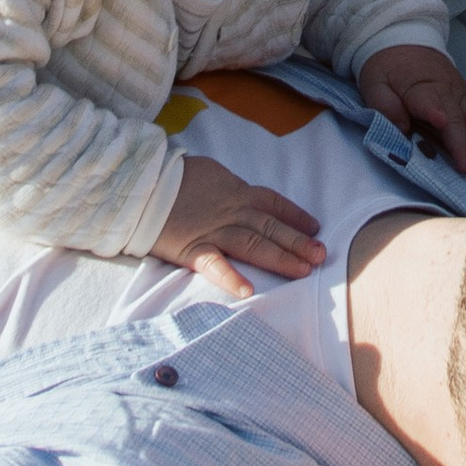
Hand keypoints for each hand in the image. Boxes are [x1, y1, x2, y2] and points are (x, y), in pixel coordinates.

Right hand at [151, 156, 325, 302]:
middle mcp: (232, 211)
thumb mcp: (210, 173)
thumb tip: (242, 194)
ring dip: (280, 257)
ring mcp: (214, 230)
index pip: (273, 204)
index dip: (295, 215)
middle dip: (298, 241)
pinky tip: (248, 291)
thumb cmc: (175, 177)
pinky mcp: (193, 248)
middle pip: (271, 227)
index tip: (315, 227)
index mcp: (236, 192)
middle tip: (322, 255)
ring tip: (303, 271)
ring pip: (254, 244)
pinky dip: (231, 277)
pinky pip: (215, 264)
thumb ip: (228, 187)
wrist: (143, 183)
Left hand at [357, 42, 465, 174]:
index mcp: (419, 87)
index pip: (427, 100)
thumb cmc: (386, 67)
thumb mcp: (373, 83)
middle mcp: (445, 91)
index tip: (442, 124)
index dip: (434, 112)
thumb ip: (384, 105)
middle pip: (458, 117)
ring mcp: (460, 94)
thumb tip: (401, 127)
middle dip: (465, 143)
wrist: (403, 39)